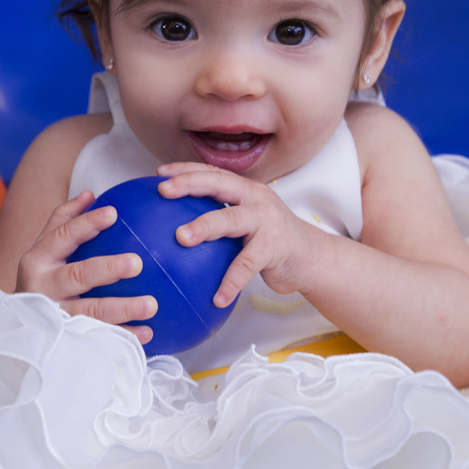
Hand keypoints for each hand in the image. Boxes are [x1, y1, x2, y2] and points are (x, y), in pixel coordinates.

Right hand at [17, 190, 156, 342]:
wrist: (16, 329)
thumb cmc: (42, 278)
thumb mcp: (44, 249)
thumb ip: (64, 220)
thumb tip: (90, 194)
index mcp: (38, 259)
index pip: (63, 236)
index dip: (87, 224)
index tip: (113, 213)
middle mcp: (43, 287)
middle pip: (78, 275)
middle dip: (107, 269)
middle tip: (137, 263)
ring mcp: (54, 316)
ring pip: (90, 311)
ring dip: (122, 308)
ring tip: (151, 304)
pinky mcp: (66, 341)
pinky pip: (99, 338)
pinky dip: (124, 337)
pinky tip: (148, 333)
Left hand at [156, 162, 322, 307]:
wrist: (310, 259)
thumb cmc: (270, 241)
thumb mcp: (244, 223)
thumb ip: (218, 218)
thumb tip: (171, 230)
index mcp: (245, 190)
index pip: (212, 172)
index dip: (186, 169)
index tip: (158, 174)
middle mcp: (255, 199)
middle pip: (219, 183)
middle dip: (190, 184)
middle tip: (164, 191)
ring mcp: (266, 221)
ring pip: (231, 219)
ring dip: (205, 227)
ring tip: (181, 238)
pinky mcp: (274, 247)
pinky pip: (246, 265)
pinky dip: (230, 283)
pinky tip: (216, 298)